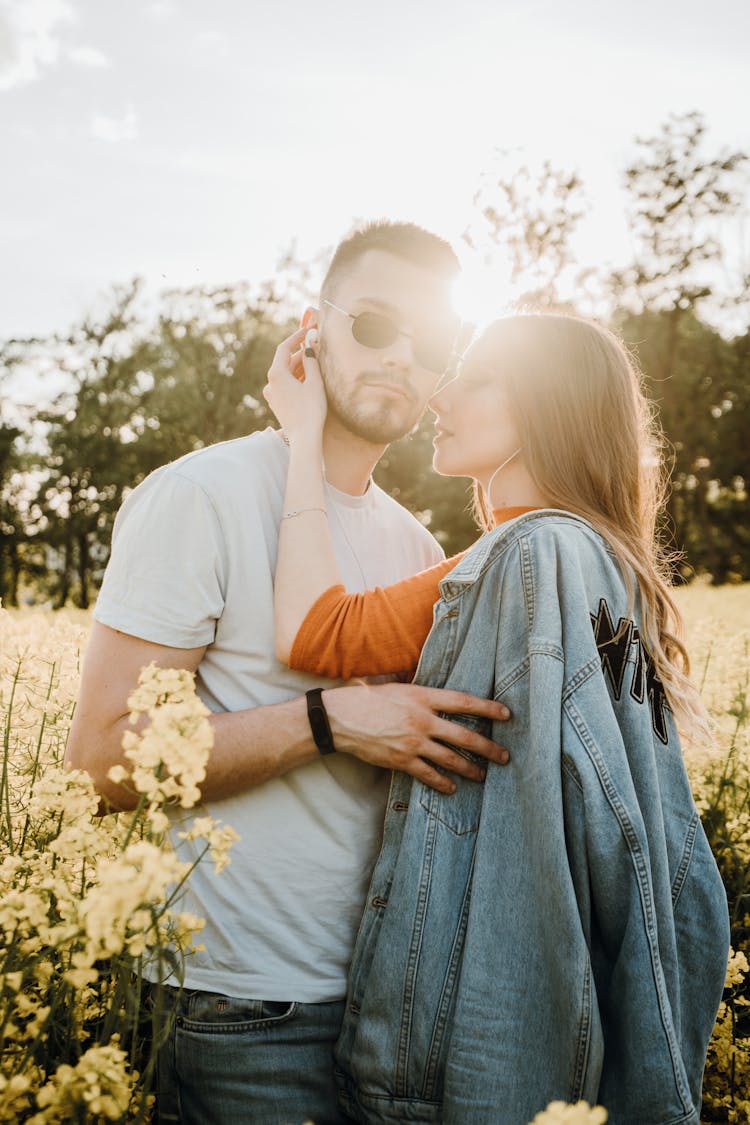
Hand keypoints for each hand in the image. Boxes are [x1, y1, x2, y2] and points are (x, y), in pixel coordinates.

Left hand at [263, 325, 327, 443]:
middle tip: (317, 345)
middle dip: (301, 353)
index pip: (284, 348)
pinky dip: (297, 378)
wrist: (304, 438)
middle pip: (285, 362)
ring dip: (300, 366)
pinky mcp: (277, 403)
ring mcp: (272, 395)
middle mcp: (270, 383)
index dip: (296, 337)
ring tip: (316, 362)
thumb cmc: (311, 409)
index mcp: (276, 374)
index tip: (308, 330)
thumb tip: (310, 345)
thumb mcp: (314, 382)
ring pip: (286, 374)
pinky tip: (310, 379)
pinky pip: (286, 385)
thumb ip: (311, 360)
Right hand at [323, 681, 510, 793]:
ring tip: (483, 775)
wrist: (339, 719)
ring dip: (470, 769)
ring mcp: (413, 743)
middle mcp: (422, 720)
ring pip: (451, 759)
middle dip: (488, 748)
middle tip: (505, 756)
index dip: (488, 708)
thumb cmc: (366, 698)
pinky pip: (429, 775)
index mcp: (422, 697)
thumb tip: (436, 691)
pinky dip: (443, 782)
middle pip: (464, 736)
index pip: (463, 702)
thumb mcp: (397, 686)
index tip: (506, 714)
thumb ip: (420, 691)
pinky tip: (452, 787)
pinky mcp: (401, 761)